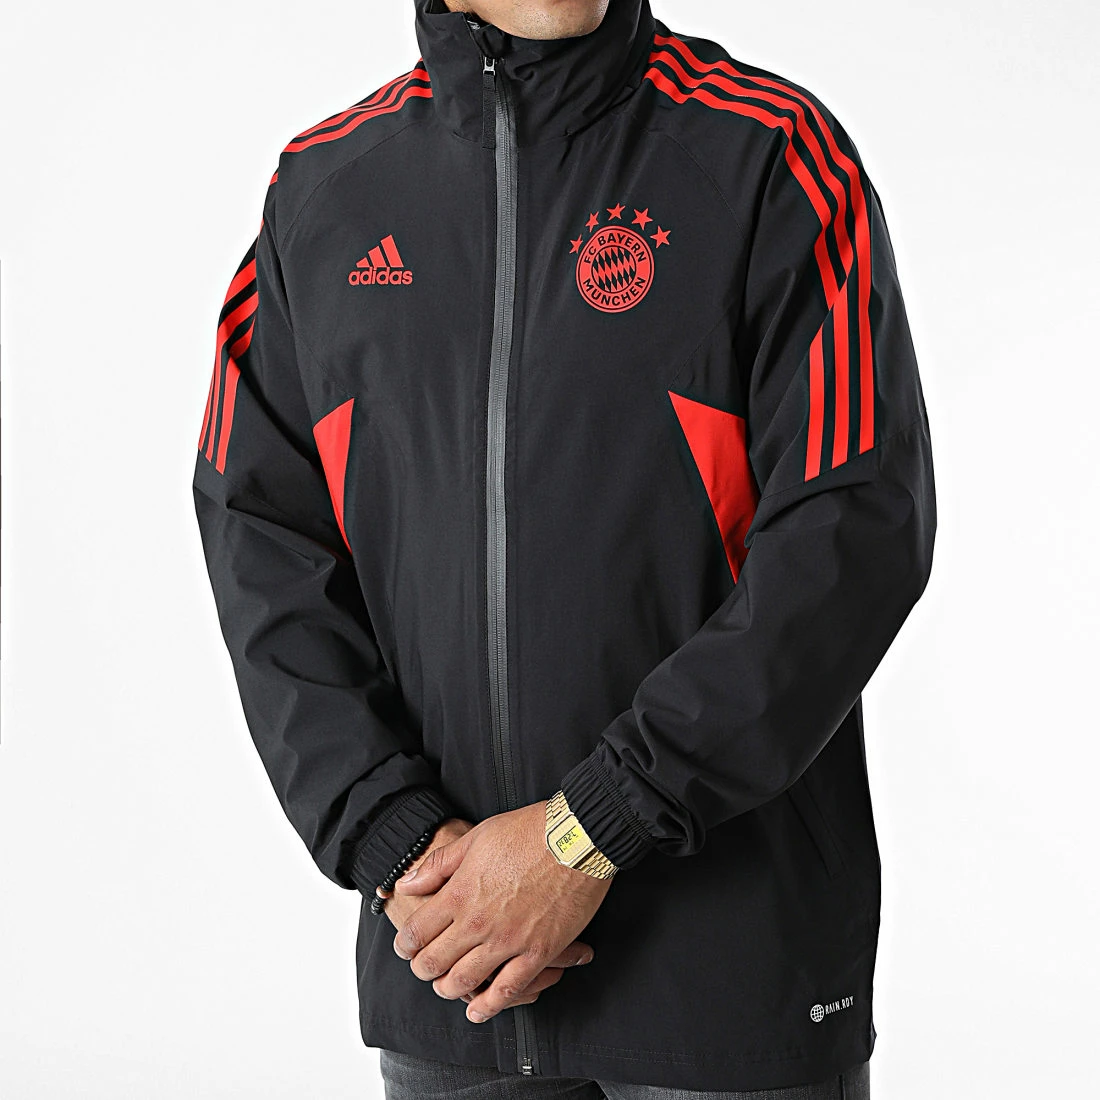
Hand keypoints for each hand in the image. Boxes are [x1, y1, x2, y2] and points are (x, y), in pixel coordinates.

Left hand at [391, 801, 611, 1022]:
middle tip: (424, 967)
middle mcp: (478, 922)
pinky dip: (488, 1006)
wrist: (576, 838)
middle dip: (422, 969)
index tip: (405, 947)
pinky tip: (478, 1009)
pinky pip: (508, 990)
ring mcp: (508, 940)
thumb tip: (407, 884)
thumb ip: (439, 866)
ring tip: (447, 986)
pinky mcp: (538, 952)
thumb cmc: (528, 832)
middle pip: (435, 962)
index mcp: (459, 893)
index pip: (417, 933)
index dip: (405, 944)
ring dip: (448, 988)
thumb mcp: (476, 838)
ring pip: (465, 981)